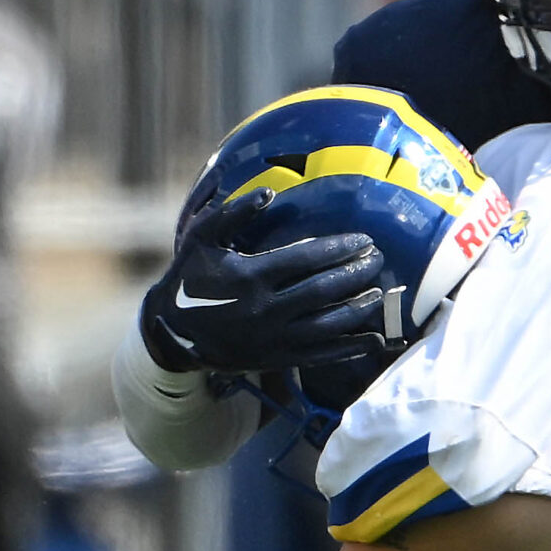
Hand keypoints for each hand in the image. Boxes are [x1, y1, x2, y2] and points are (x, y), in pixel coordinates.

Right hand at [141, 188, 388, 373]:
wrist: (171, 331)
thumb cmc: (190, 276)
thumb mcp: (202, 238)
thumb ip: (233, 212)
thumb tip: (270, 192)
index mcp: (251, 276)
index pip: (307, 259)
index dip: (339, 248)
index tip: (364, 240)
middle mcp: (266, 308)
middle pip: (323, 290)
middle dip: (356, 273)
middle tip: (378, 260)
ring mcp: (274, 338)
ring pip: (327, 324)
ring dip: (358, 310)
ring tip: (378, 295)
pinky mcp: (277, 358)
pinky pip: (321, 356)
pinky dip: (350, 348)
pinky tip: (373, 340)